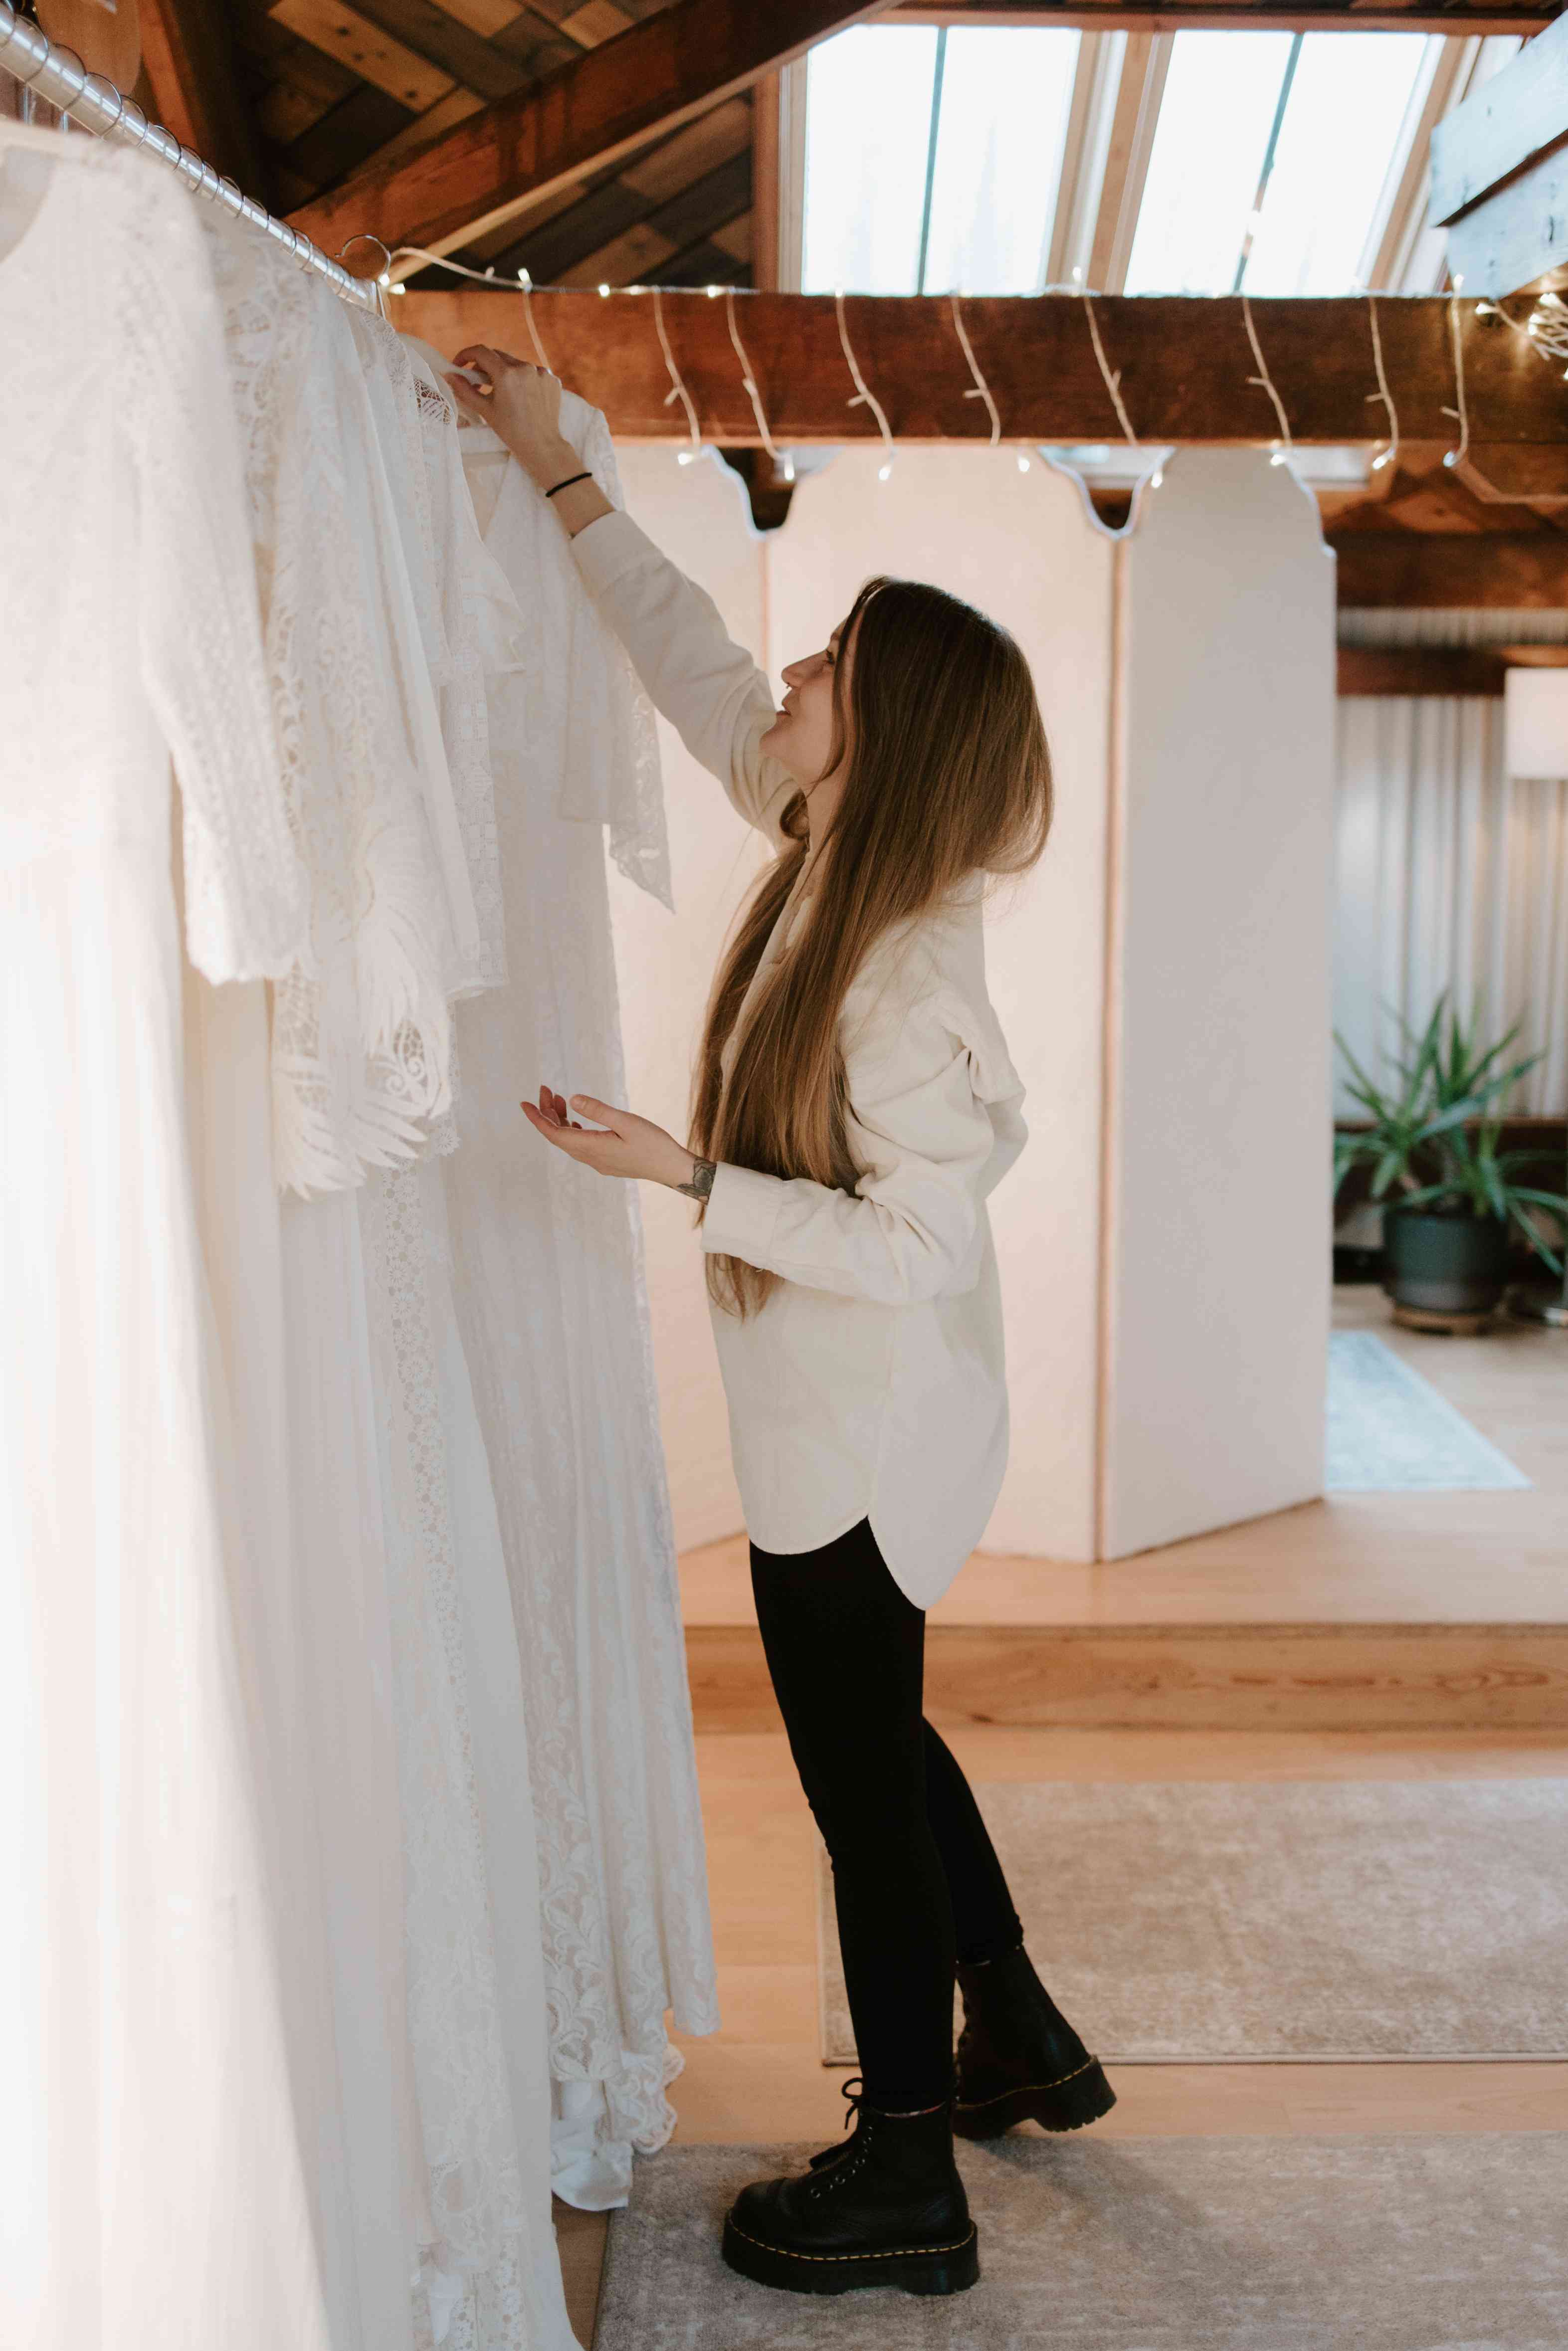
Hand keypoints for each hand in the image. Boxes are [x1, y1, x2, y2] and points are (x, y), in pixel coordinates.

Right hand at [446, 345, 574, 488]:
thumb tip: (449, 375)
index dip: (466, 355)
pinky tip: (521, 396)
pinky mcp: (551, 378)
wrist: (542, 446)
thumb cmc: (511, 431)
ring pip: (515, 364)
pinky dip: (522, 379)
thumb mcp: (485, 410)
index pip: (481, 352)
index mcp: (507, 374)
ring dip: (505, 372)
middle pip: (498, 356)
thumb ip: (465, 390)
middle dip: (484, 366)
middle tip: (477, 381)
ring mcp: (541, 372)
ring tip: (502, 392)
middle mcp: (525, 367)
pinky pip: (531, 372)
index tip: (460, 365)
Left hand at [522, 1085, 696, 1189]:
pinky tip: (575, 1119)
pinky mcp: (606, 1161)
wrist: (672, 1168)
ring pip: (569, 1140)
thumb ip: (598, 1110)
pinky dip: (572, 1129)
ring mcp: (598, 1161)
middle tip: (546, 1089)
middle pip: (558, 1136)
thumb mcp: (626, 1122)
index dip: (536, 1119)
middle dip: (547, 1113)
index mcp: (592, 1148)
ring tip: (559, 1098)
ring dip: (560, 1120)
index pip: (554, 1134)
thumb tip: (572, 1099)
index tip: (524, 1103)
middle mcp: (590, 1158)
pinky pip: (580, 1145)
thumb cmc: (654, 1144)